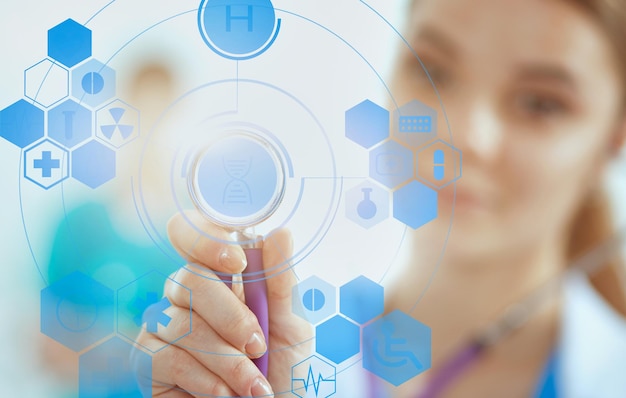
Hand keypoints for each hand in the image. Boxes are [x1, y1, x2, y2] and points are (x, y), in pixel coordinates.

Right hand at [134, 211, 311, 396]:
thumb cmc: (280, 368)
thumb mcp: (291, 325)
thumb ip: (282, 282)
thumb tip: (281, 233)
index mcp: (219, 275)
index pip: (191, 233)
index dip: (206, 238)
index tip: (238, 262)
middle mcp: (186, 294)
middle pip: (189, 277)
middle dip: (231, 316)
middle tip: (258, 345)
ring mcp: (163, 324)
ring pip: (181, 323)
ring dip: (226, 360)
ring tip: (253, 385)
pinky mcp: (147, 360)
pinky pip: (168, 358)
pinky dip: (206, 380)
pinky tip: (226, 395)